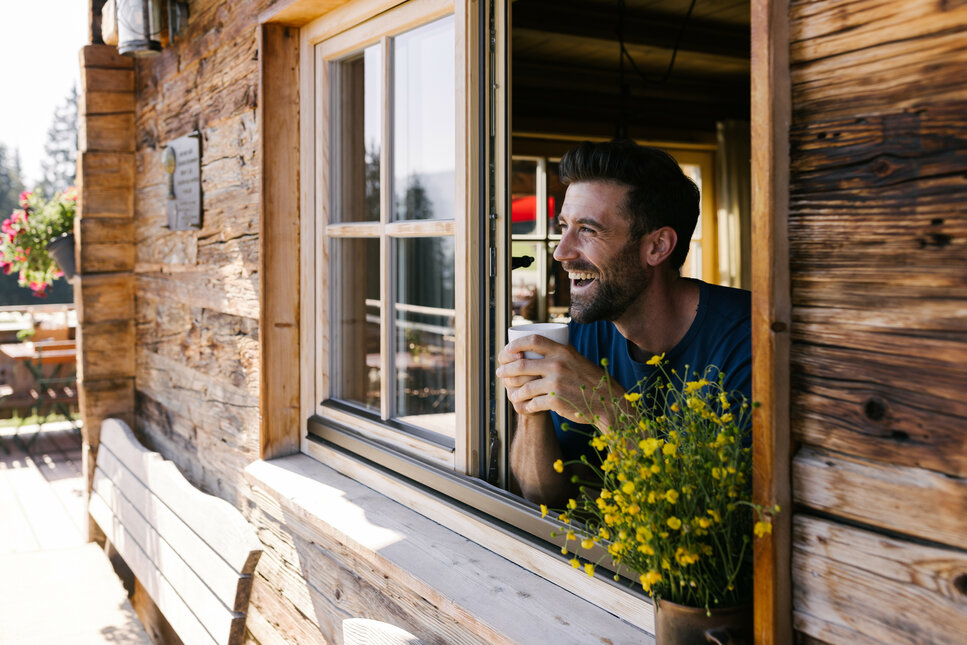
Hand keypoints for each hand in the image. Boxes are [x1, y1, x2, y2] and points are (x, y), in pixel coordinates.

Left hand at [496, 334, 625, 426]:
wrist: (607, 402)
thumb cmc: (591, 381)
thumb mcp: (577, 360)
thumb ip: (560, 354)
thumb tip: (538, 348)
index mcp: (563, 351)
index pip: (532, 340)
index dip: (515, 345)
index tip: (506, 351)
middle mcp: (558, 365)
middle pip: (521, 365)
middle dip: (506, 370)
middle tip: (500, 373)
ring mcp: (556, 383)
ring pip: (524, 387)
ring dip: (513, 391)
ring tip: (510, 393)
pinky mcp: (556, 401)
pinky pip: (532, 404)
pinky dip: (525, 407)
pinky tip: (523, 407)